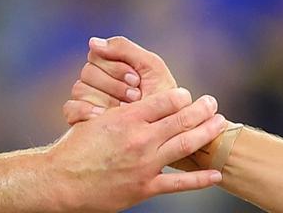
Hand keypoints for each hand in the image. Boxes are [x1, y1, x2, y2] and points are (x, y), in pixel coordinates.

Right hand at [47, 87, 227, 210]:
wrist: (62, 180)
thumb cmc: (76, 147)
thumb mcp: (97, 119)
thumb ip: (122, 111)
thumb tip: (139, 101)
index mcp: (127, 118)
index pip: (164, 101)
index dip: (181, 96)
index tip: (188, 95)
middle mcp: (140, 138)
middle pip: (180, 120)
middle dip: (201, 110)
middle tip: (213, 102)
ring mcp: (145, 164)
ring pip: (184, 145)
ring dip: (205, 133)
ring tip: (220, 124)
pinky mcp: (145, 187)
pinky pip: (178, 183)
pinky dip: (199, 180)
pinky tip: (215, 175)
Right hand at [63, 36, 178, 124]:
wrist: (168, 135)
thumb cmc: (164, 100)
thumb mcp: (152, 69)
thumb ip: (125, 49)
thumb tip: (92, 42)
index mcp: (112, 66)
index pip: (97, 55)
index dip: (116, 67)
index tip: (137, 80)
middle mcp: (98, 82)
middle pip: (88, 72)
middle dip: (114, 84)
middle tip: (135, 97)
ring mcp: (88, 101)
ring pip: (79, 88)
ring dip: (104, 98)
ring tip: (125, 110)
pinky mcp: (81, 120)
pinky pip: (70, 108)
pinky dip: (85, 111)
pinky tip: (102, 117)